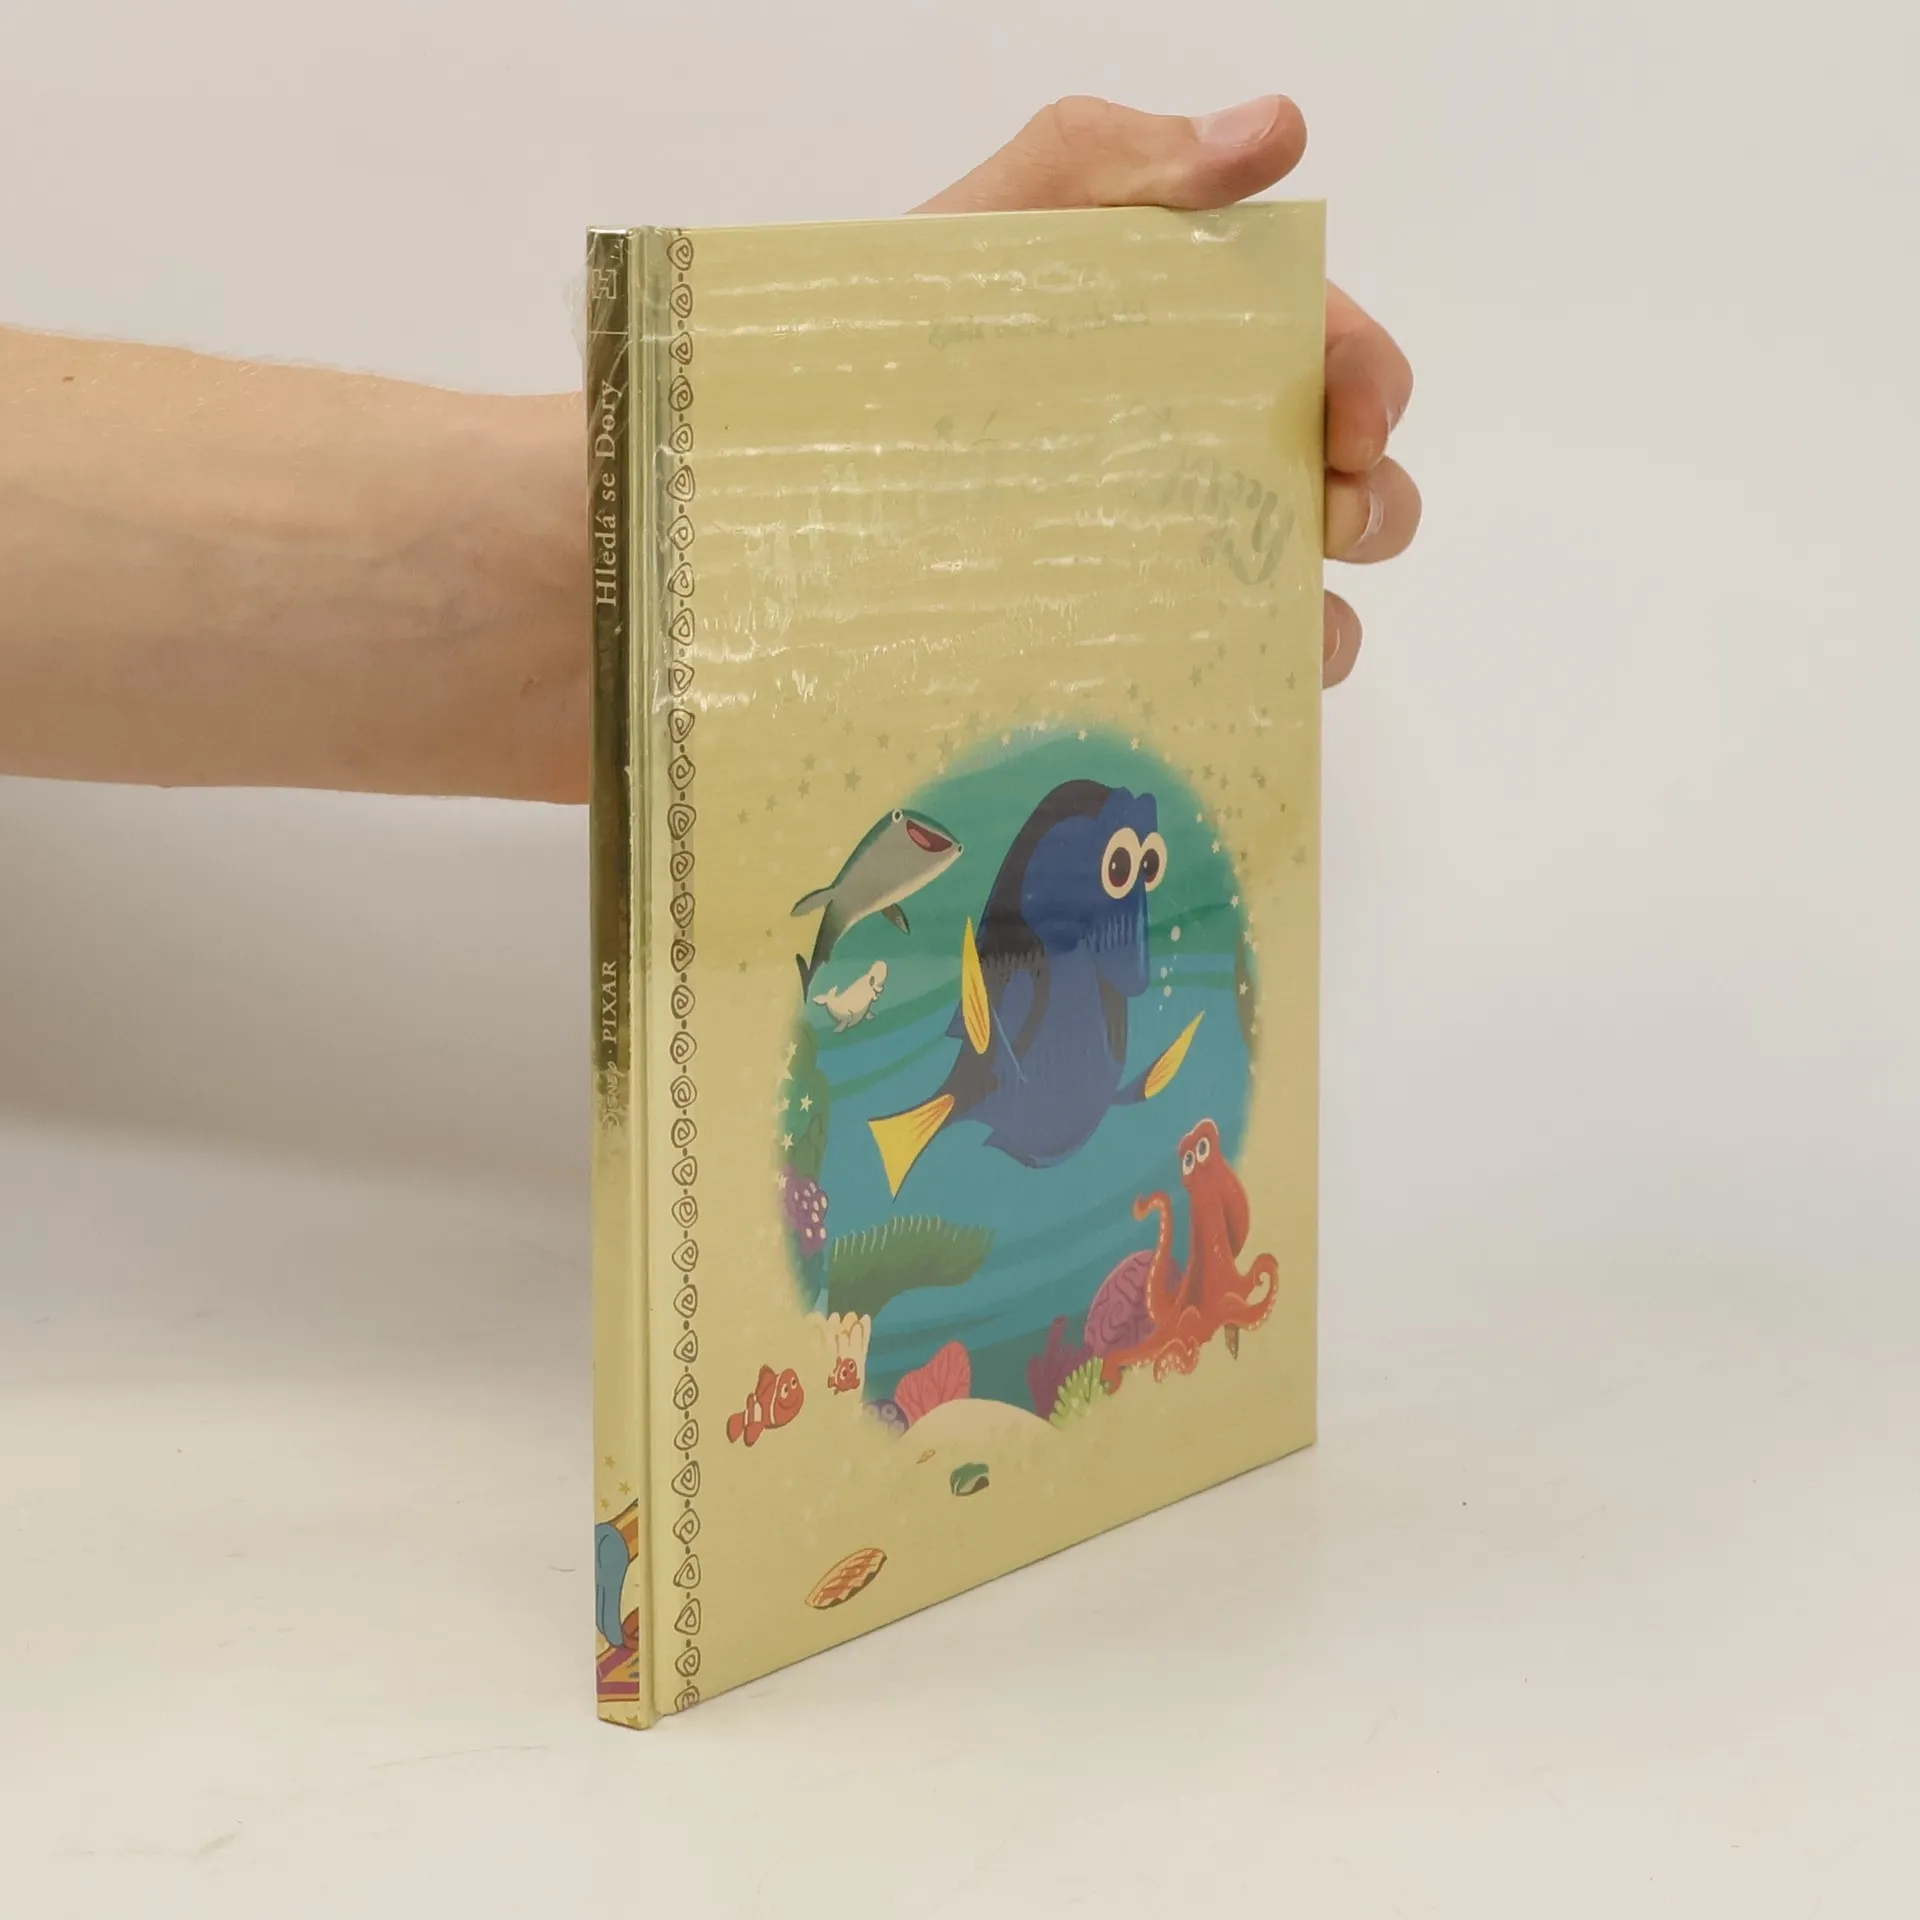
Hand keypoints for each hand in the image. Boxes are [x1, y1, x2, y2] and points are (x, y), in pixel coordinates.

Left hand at [916, 96, 1418, 688]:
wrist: (803, 474)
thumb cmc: (900, 342)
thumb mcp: (997, 224)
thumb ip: (1116, 160)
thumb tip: (1275, 130)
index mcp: (1199, 348)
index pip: (1332, 353)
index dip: (1370, 373)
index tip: (1356, 412)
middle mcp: (1205, 456)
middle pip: (1351, 477)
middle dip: (1371, 491)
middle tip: (1327, 507)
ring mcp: (1177, 560)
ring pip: (1317, 586)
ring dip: (1338, 593)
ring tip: (1294, 593)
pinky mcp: (1139, 647)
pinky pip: (1246, 674)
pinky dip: (1279, 674)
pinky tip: (1250, 667)